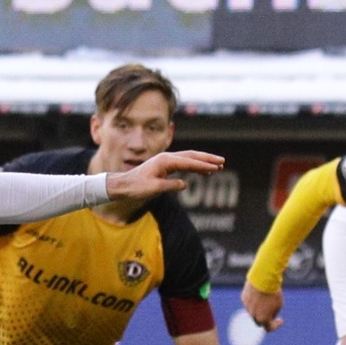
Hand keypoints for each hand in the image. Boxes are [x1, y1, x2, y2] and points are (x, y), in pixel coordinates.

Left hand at [105, 150, 224, 205]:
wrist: (123, 185)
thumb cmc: (136, 187)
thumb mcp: (154, 188)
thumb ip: (170, 185)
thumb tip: (184, 184)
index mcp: (165, 161)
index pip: (188, 162)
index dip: (202, 165)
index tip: (215, 168)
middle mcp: (166, 158)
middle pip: (191, 156)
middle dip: (207, 159)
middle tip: (222, 162)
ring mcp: (166, 161)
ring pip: (189, 158)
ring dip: (203, 161)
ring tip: (217, 166)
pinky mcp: (165, 166)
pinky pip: (184, 164)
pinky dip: (195, 166)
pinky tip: (203, 171)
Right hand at [241, 282, 282, 331]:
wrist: (263, 279)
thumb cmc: (274, 293)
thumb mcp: (279, 304)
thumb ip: (273, 313)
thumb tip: (268, 315)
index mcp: (263, 319)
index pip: (269, 328)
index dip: (275, 325)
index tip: (280, 320)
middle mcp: (253, 315)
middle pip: (259, 321)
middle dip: (264, 318)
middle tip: (271, 312)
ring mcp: (247, 307)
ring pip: (253, 311)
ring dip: (259, 308)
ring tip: (266, 297)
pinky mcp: (243, 298)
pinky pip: (249, 302)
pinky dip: (254, 300)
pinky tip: (260, 292)